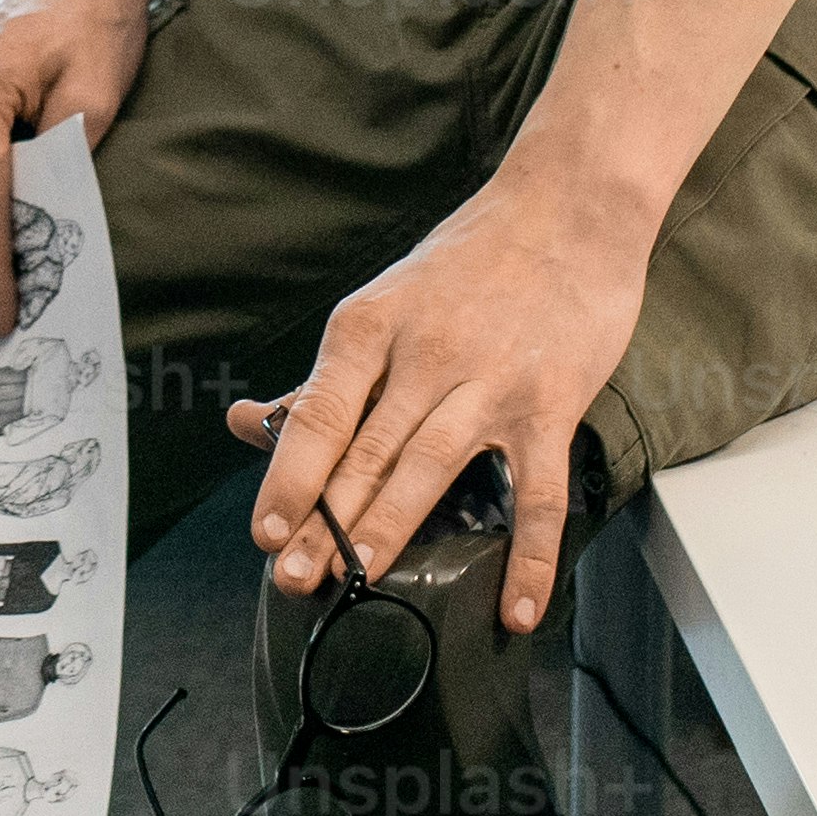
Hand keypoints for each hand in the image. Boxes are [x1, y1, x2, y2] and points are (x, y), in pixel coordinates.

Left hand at [237, 175, 651, 633]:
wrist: (569, 207)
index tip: (265, 531)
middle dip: (326, 521)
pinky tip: (516, 608)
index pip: (319, 414)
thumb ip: (323, 378)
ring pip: (431, 467)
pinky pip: (539, 494)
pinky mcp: (552, 404)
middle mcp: (426, 353)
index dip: (288, 477)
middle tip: (293, 579)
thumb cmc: (468, 263)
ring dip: (392, 530)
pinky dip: (530, 556)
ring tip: (360, 583)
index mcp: (370, 325)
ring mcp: (491, 381)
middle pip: (365, 450)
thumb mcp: (383, 305)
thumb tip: (247, 423)